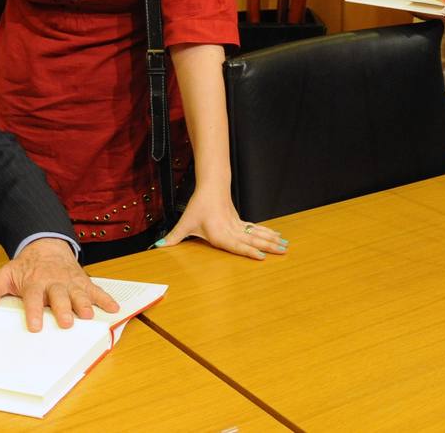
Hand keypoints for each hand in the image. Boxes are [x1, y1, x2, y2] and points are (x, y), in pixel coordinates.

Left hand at [0, 236, 117, 331]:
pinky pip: (96, 290)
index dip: (33, 312)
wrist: (47, 245)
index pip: (33, 298)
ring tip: (88, 316)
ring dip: (84, 304)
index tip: (34, 326)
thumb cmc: (27, 266)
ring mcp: (70, 282)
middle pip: (59, 296)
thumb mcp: (7, 273)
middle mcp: (54, 282)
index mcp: (35, 282)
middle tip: (66, 323)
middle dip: (63, 309)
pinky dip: (106, 299)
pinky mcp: (83, 281)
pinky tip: (114, 308)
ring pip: (78, 293)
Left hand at [157, 186, 285, 259]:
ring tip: (285, 245)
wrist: (210, 187)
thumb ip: (174, 237)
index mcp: (219, 234)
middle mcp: (231, 230)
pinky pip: (256, 229)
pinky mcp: (240, 221)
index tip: (262, 256)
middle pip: (252, 240)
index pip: (236, 245)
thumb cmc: (198, 206)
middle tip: (283, 251)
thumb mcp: (185, 223)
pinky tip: (277, 236)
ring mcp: (238, 225)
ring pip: (257, 233)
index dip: (249, 251)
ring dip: (271, 239)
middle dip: (268, 246)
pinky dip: (267, 233)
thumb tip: (158, 246)